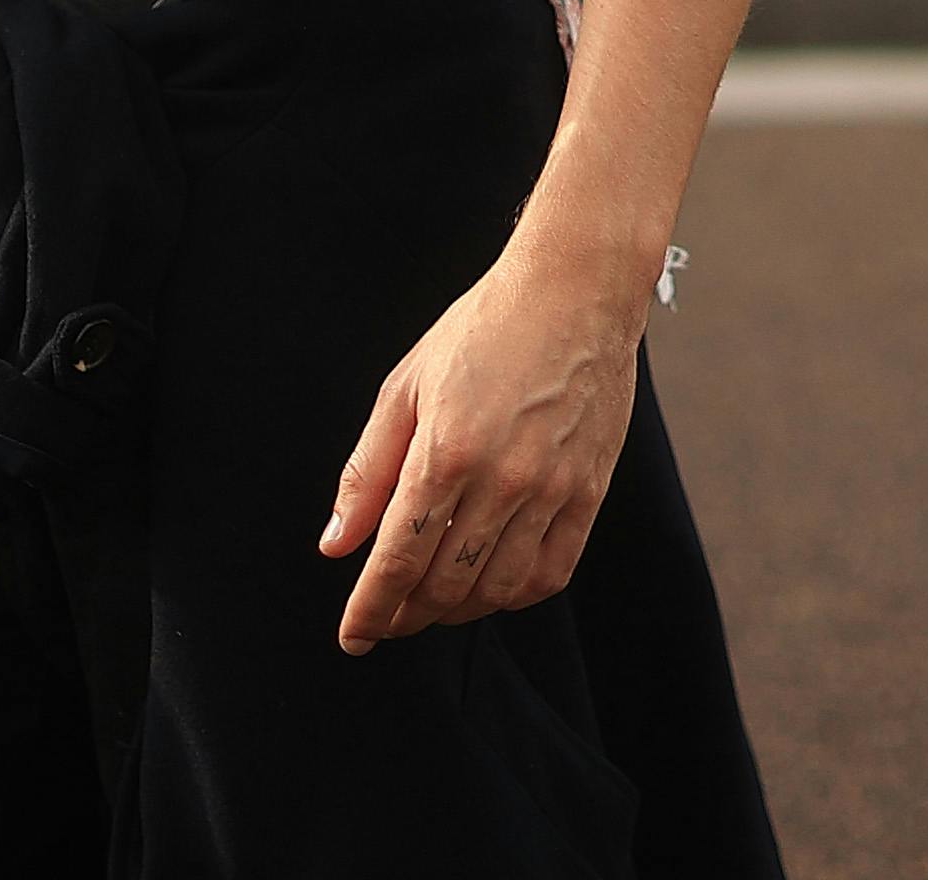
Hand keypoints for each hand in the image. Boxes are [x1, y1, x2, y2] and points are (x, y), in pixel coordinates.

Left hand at [320, 240, 646, 652]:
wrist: (576, 290)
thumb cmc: (483, 329)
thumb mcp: (405, 387)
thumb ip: (368, 471)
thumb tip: (337, 544)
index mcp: (445, 451)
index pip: (397, 560)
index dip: (370, 609)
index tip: (352, 636)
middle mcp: (501, 479)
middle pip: (444, 585)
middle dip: (406, 616)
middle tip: (387, 618)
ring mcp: (552, 488)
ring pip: (497, 589)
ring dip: (458, 611)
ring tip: (434, 604)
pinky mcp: (590, 490)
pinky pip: (553, 572)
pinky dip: (516, 594)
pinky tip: (493, 585)